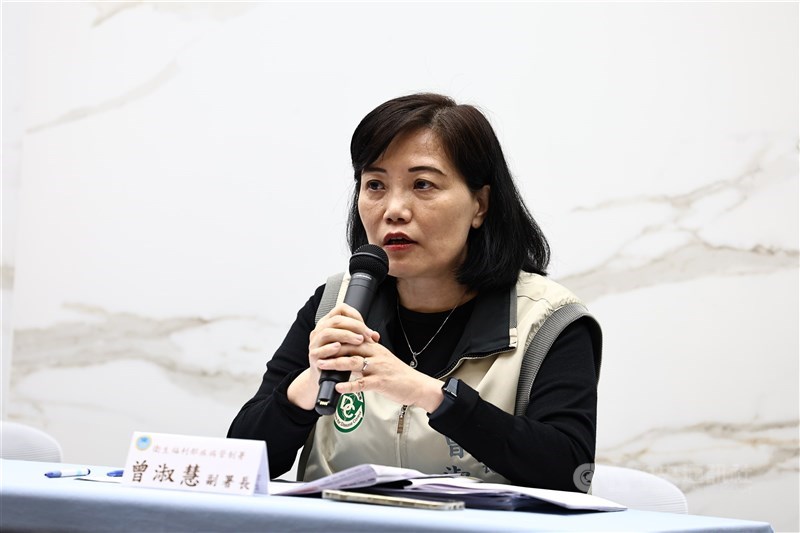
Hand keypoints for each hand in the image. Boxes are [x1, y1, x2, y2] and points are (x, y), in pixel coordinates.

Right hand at [287, 303, 376, 409]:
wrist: (327, 377)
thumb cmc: (340, 358)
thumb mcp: (351, 345)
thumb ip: (362, 338)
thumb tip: (375, 336)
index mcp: (328, 322)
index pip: (341, 309)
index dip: (355, 315)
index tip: (366, 327)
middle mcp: (320, 330)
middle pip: (336, 320)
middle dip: (355, 326)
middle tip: (366, 336)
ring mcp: (315, 343)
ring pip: (328, 332)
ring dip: (345, 335)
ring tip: (358, 341)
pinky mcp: (313, 356)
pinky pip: (320, 350)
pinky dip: (330, 348)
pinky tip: (339, 348)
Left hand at [316, 333, 444, 413]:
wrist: (417, 386)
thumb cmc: (399, 375)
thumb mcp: (383, 359)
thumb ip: (368, 355)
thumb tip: (351, 353)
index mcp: (375, 348)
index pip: (353, 340)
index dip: (337, 340)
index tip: (323, 342)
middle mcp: (376, 355)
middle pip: (351, 348)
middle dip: (332, 350)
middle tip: (317, 352)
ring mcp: (378, 368)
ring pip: (354, 363)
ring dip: (336, 364)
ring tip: (323, 365)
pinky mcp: (381, 382)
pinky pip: (363, 384)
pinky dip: (349, 385)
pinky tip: (339, 387)